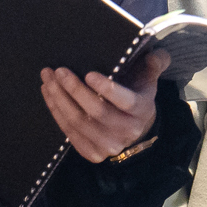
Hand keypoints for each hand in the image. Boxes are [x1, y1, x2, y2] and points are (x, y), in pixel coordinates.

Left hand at [43, 50, 168, 164]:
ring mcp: (108, 145)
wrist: (135, 132)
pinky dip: (55, 111)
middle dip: (74, 90)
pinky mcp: (92, 153)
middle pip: (96, 112)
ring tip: (48, 79)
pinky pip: (68, 132)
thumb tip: (158, 53)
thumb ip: (154, 65)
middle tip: (59, 71)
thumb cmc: (137, 98)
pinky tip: (48, 94)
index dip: (106, 89)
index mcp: (141, 111)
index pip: (125, 102)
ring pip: (78, 122)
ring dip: (59, 99)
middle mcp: (126, 131)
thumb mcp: (148, 81)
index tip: (88, 74)